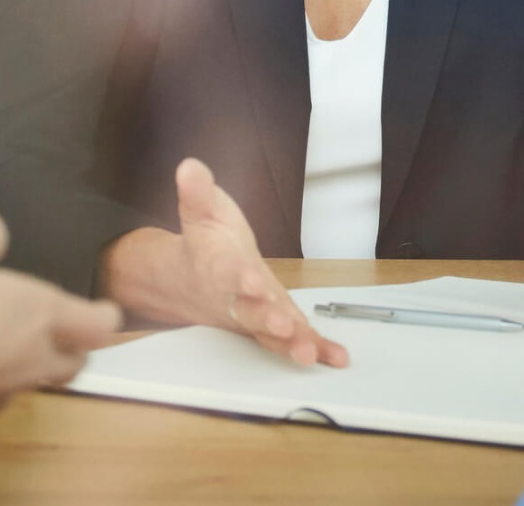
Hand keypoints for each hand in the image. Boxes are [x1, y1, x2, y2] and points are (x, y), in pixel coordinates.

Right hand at [0, 213, 122, 422]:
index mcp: (47, 314)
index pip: (101, 324)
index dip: (103, 315)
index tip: (98, 308)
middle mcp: (39, 355)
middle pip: (77, 361)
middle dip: (74, 347)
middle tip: (59, 329)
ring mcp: (10, 388)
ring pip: (39, 379)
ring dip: (33, 363)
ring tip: (7, 341)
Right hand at [103, 159, 347, 367]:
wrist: (189, 280)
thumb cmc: (205, 243)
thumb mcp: (201, 209)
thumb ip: (198, 191)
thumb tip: (189, 167)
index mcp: (217, 266)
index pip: (228, 272)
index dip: (240, 278)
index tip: (251, 283)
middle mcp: (233, 298)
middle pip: (248, 311)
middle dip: (266, 319)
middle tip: (283, 327)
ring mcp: (251, 317)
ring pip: (268, 334)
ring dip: (289, 343)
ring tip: (308, 353)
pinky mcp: (267, 328)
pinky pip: (289, 341)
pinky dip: (313, 349)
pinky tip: (334, 357)